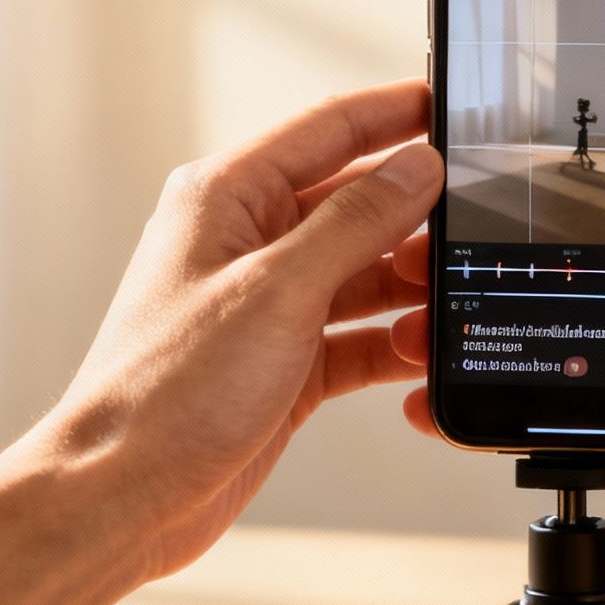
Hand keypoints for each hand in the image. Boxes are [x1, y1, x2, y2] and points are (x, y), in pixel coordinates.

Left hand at [45, 78, 441, 579]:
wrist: (126, 496)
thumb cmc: (166, 392)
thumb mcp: (277, 290)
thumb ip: (355, 222)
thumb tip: (415, 167)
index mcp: (226, 198)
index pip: (329, 130)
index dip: (395, 113)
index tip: (454, 107)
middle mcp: (246, 243)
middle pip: (355, 203)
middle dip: (416, 215)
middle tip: (477, 221)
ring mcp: (269, 305)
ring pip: (364, 273)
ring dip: (410, 287)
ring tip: (454, 297)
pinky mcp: (286, 363)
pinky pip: (359, 336)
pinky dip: (394, 344)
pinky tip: (424, 353)